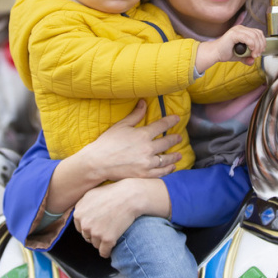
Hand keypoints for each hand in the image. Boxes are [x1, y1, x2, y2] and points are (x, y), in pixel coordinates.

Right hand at [44, 100, 179, 218]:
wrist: (98, 163)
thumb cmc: (107, 143)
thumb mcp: (121, 125)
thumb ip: (135, 115)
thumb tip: (144, 102)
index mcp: (143, 135)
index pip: (162, 126)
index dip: (171, 121)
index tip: (177, 119)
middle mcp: (148, 149)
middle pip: (166, 143)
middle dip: (174, 139)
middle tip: (179, 137)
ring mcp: (147, 163)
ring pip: (166, 159)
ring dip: (174, 156)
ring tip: (179, 155)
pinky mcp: (144, 175)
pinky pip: (160, 172)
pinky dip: (168, 169)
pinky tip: (171, 167)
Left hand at [74, 178, 169, 257]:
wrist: (131, 196)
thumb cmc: (113, 193)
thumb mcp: (91, 194)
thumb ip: (81, 206)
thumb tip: (78, 216)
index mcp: (78, 213)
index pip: (80, 228)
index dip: (91, 226)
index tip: (99, 222)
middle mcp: (85, 224)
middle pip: (87, 237)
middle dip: (96, 234)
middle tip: (108, 225)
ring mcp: (96, 232)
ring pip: (96, 244)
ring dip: (103, 241)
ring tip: (113, 230)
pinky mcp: (107, 239)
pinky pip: (104, 252)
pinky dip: (108, 251)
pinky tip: (113, 244)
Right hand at [196, 25, 265, 71]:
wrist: (215, 53)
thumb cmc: (225, 52)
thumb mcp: (240, 56)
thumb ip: (248, 58)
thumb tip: (253, 60)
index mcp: (243, 30)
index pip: (258, 33)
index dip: (262, 42)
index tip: (261, 51)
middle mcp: (240, 28)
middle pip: (258, 34)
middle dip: (261, 45)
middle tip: (257, 55)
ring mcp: (237, 30)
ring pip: (254, 36)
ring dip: (257, 47)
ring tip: (254, 55)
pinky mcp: (234, 34)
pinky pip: (247, 38)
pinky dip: (252, 44)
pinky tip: (251, 50)